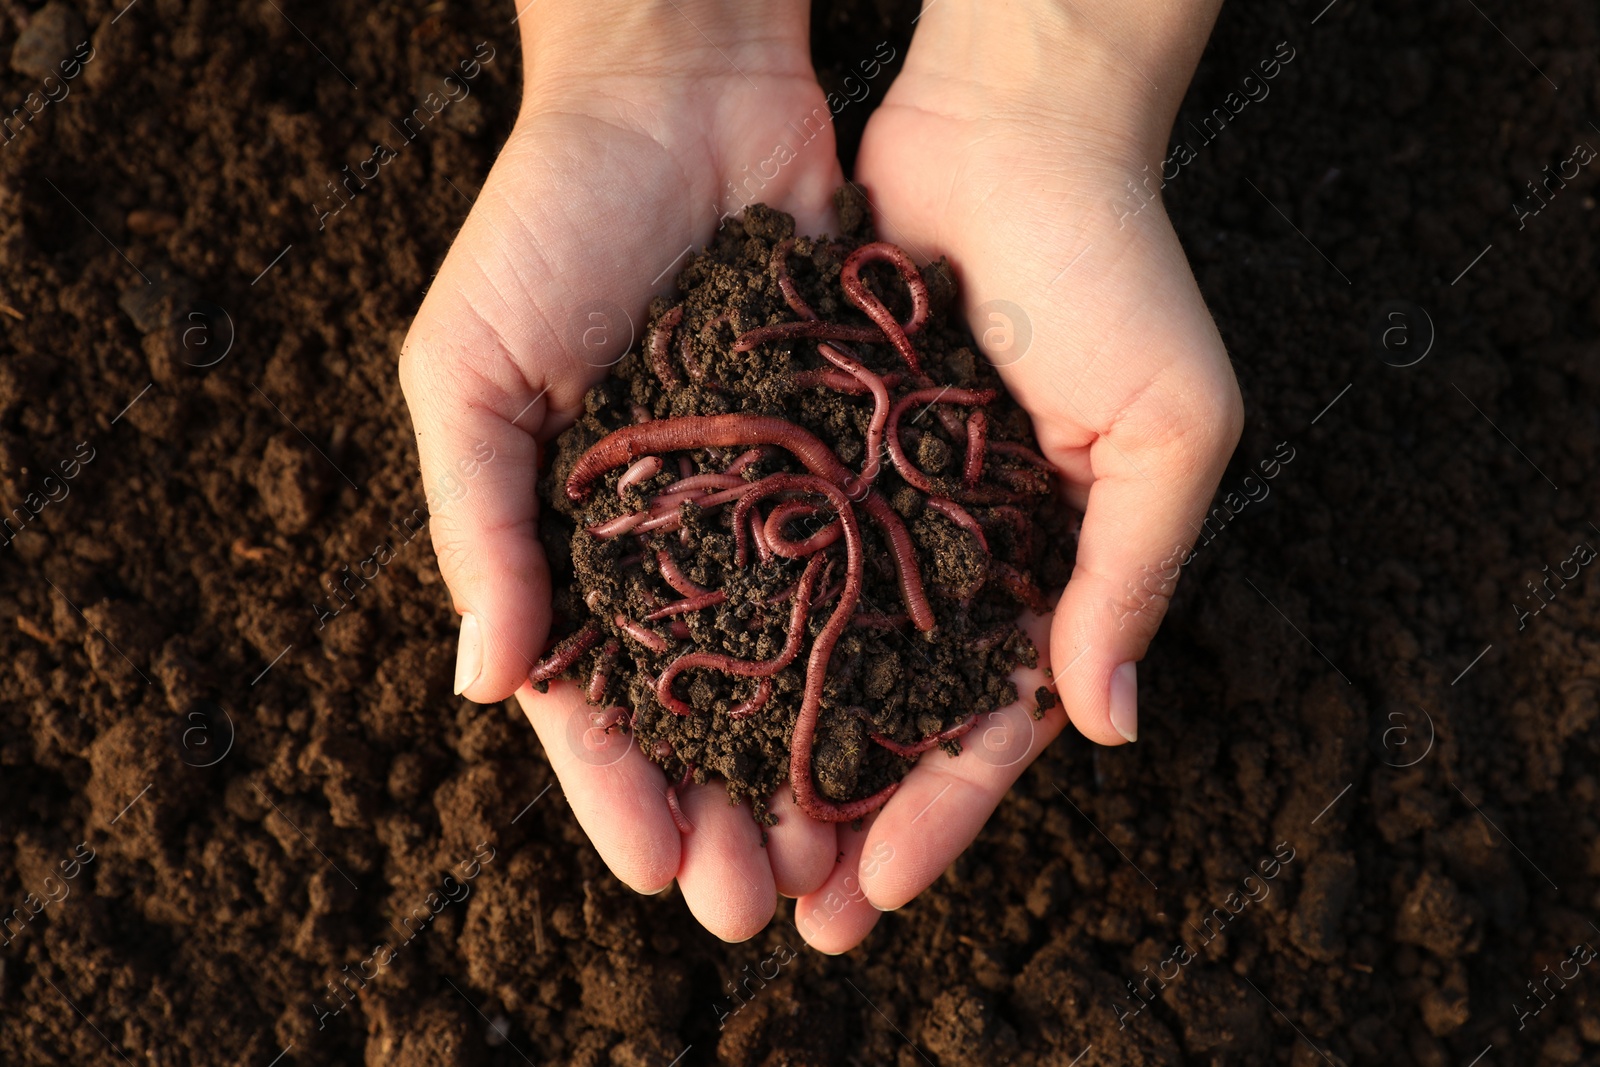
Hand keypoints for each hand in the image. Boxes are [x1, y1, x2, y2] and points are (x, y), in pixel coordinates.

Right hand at [400, 1, 852, 938]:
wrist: (680, 92)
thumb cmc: (547, 225)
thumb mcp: (468, 371)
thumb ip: (479, 525)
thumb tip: (491, 687)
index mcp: (571, 539)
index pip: (592, 698)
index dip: (623, 791)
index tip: (666, 870)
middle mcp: (674, 542)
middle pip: (704, 710)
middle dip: (729, 811)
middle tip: (764, 906)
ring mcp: (766, 506)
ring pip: (794, 666)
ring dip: (813, 768)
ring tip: (842, 862)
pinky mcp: (848, 454)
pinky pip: (869, 571)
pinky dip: (886, 654)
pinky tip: (915, 730)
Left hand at [791, 0, 1241, 948]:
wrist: (1010, 121)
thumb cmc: (1114, 266)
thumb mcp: (1170, 423)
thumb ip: (1133, 571)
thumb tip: (1106, 724)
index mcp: (1045, 568)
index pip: (989, 722)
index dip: (939, 812)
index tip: (878, 890)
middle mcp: (950, 552)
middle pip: (884, 711)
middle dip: (836, 810)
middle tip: (775, 911)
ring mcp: (873, 502)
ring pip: (810, 651)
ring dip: (765, 746)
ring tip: (709, 836)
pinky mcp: (804, 441)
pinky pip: (760, 549)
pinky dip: (722, 623)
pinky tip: (672, 694)